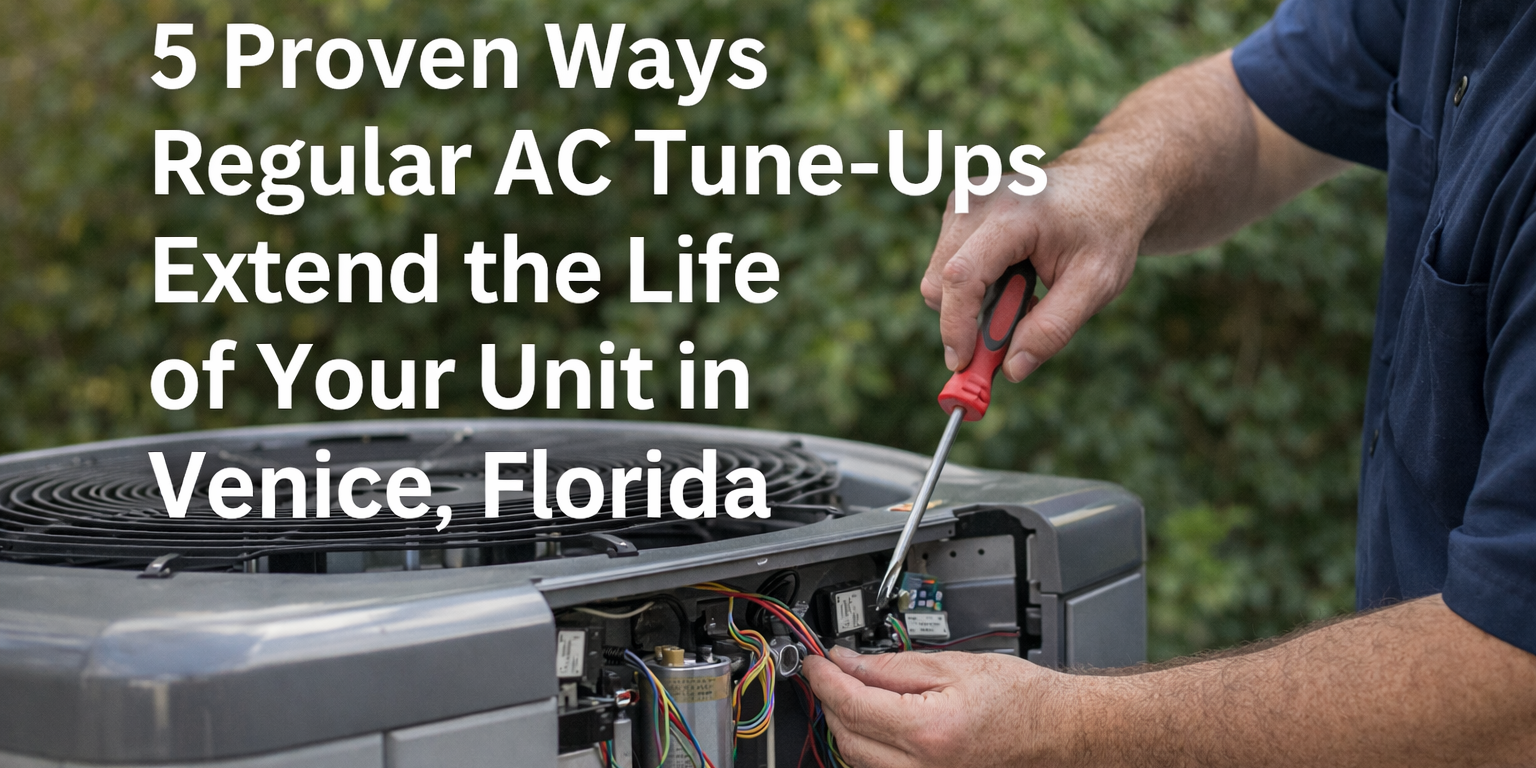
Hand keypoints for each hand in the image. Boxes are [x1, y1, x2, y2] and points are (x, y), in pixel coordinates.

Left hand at [803, 645, 1079, 766]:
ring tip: (851, 691)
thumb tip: (848, 661)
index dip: (824, 679)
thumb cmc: (1020, 698)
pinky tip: (871, 723)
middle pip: (846, 735)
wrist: (1058, 730)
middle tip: (831, 670)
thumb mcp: (953, 665)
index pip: (852, 704)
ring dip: (844, 725)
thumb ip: (892, 666)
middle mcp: (924, 767)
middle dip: (831, 700)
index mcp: (929, 730)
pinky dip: (865, 747)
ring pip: (856, 759)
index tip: (814, 662)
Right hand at [921, 165, 1144, 380]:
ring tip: (1024, 293)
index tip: (962, 364)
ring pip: (940, 277)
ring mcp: (964, 200)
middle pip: (940, 281)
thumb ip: (1054, 328)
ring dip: (974, 302)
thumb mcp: (1097, 284)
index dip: (956, 326)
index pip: (963, 275)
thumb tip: (1012, 370)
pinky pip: (946, 265)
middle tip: (1009, 340)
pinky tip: (1013, 273)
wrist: (1105, 183)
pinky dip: (974, 285)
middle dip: (966, 320)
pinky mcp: (958, 207)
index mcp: (1014, 214)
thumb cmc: (1105, 231)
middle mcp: (977, 200)